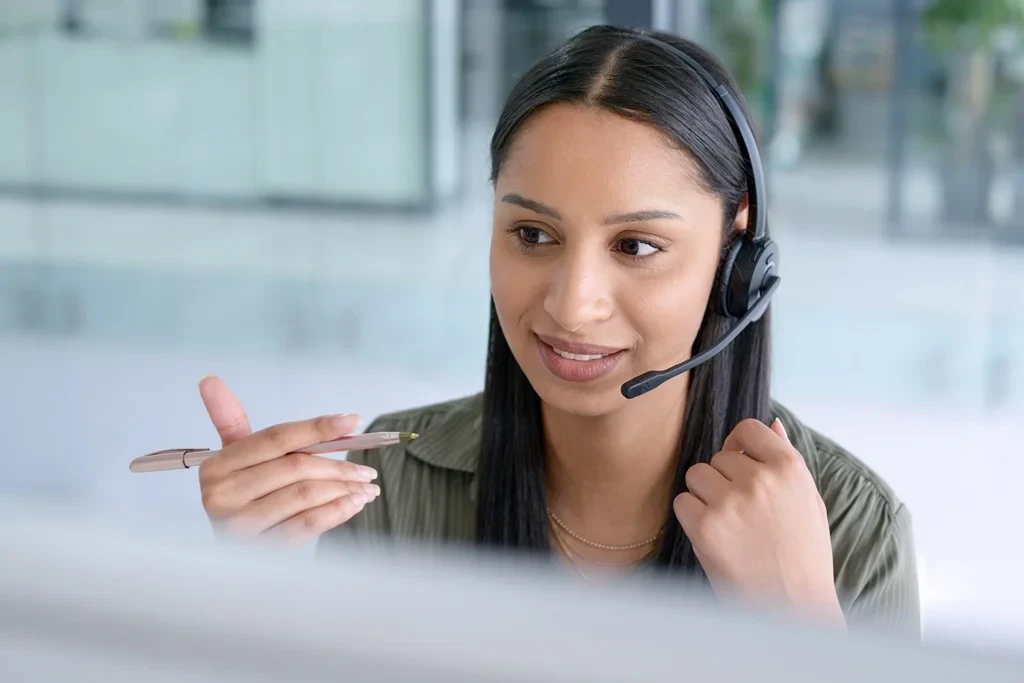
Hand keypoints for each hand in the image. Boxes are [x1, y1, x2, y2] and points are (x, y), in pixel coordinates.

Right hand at [197, 376, 379, 546]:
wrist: (232, 558)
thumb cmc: (243, 498)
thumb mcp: (235, 460)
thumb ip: (231, 420)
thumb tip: (210, 379)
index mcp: (217, 465)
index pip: (275, 438)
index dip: (316, 427)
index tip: (352, 421)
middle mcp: (221, 495)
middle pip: (295, 467)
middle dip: (339, 466)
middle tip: (367, 470)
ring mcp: (238, 526)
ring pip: (305, 494)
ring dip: (343, 489)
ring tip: (366, 488)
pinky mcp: (258, 551)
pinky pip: (307, 524)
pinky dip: (336, 511)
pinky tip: (353, 504)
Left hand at [674, 418, 842, 624]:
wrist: (793, 608)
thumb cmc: (803, 556)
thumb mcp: (809, 501)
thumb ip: (786, 460)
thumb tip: (772, 424)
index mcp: (789, 468)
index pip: (748, 428)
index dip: (739, 445)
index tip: (739, 463)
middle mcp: (759, 479)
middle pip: (718, 457)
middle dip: (724, 480)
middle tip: (743, 514)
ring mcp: (730, 502)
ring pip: (696, 476)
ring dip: (704, 496)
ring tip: (729, 525)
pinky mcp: (705, 525)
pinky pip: (682, 502)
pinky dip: (691, 518)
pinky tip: (715, 537)